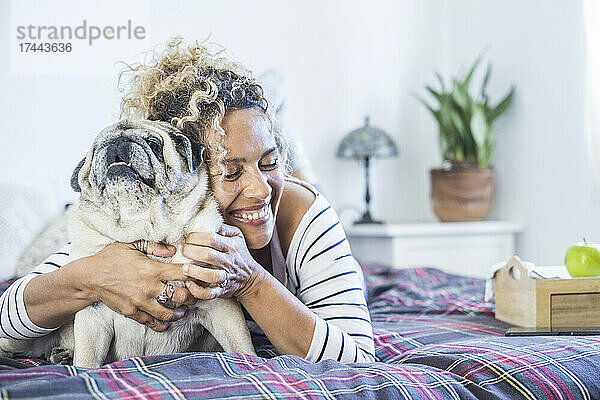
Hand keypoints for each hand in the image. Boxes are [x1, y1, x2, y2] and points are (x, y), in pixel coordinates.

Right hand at [80, 241, 196, 331]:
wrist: (89, 277)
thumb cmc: (110, 258)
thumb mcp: (131, 245)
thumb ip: (154, 246)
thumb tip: (173, 249)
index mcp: (152, 269)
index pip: (182, 273)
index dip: (194, 275)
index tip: (198, 276)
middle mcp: (149, 287)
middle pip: (181, 296)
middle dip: (191, 297)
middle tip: (194, 296)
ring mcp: (140, 302)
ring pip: (168, 313)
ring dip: (179, 313)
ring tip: (183, 311)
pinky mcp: (132, 313)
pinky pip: (151, 322)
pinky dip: (161, 324)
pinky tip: (167, 322)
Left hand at [181, 224, 266, 300]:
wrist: (250, 278)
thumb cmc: (239, 254)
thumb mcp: (237, 236)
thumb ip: (223, 227)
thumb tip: (207, 220)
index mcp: (230, 246)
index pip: (211, 238)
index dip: (196, 237)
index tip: (188, 238)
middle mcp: (228, 261)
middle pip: (208, 255)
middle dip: (191, 251)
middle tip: (183, 250)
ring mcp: (225, 277)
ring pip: (210, 276)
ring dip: (194, 271)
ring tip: (184, 267)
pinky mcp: (221, 290)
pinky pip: (209, 294)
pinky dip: (197, 290)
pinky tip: (189, 284)